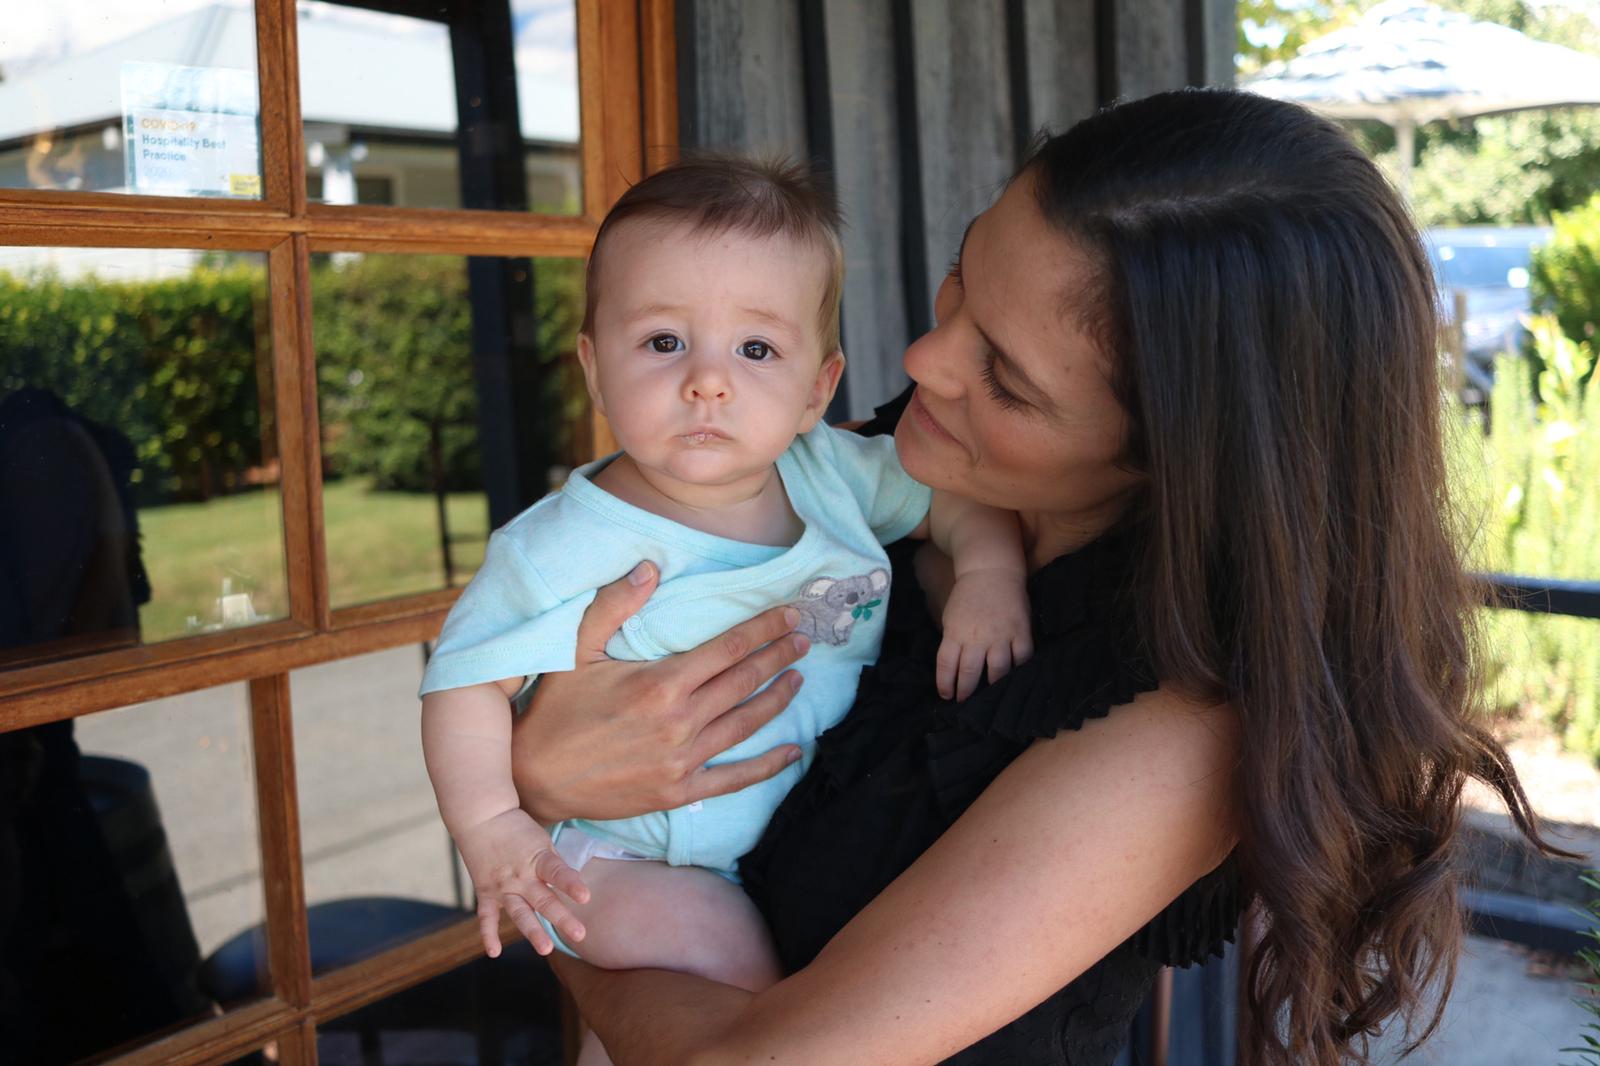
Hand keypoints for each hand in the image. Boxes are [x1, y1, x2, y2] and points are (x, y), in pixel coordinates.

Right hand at [454, 808, 590, 956]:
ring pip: (519, 913)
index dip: (571, 884)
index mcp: (537, 858)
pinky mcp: (485, 892)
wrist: (481, 816)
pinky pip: (486, 917)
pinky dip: (488, 934)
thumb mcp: (541, 840)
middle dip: (562, 919)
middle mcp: (520, 875)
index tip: (585, 897)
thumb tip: (571, 885)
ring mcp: (502, 886)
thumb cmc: (517, 828)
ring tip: (546, 950)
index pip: (556, 872)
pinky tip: (494, 952)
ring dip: (532, 932)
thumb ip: (554, 865)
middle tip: (580, 935)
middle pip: (543, 900)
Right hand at [511, 561, 810, 823]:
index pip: (729, 648)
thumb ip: (613, 606)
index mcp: (661, 683)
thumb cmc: (555, 710)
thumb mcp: (576, 651)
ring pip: (745, 723)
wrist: (534, 778)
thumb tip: (648, 567)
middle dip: (779, 656)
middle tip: (805, 639)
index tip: (789, 615)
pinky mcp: (679, 792)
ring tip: (798, 679)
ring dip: (777, 699)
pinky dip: (767, 766)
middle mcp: (680, 721)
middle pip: (745, 681)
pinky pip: (734, 778)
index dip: (764, 628)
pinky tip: (792, 752)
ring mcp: (683, 760)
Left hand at [936, 566, 1032, 700]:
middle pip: (970, 672)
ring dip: (992, 687)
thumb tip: (954, 668)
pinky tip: (1015, 678)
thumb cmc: (968, 596)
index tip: (946, 695)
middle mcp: (977, 637)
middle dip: (966, 691)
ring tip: (989, 695)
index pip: (946, 665)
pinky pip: (1022, 659)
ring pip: (997, 671)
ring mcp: (1001, 636)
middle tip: (965, 701)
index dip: (945, 684)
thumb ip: (953, 641)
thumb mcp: (951, 618)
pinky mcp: (1021, 632)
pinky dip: (1019, 671)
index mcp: (955, 633)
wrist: (992, 571)